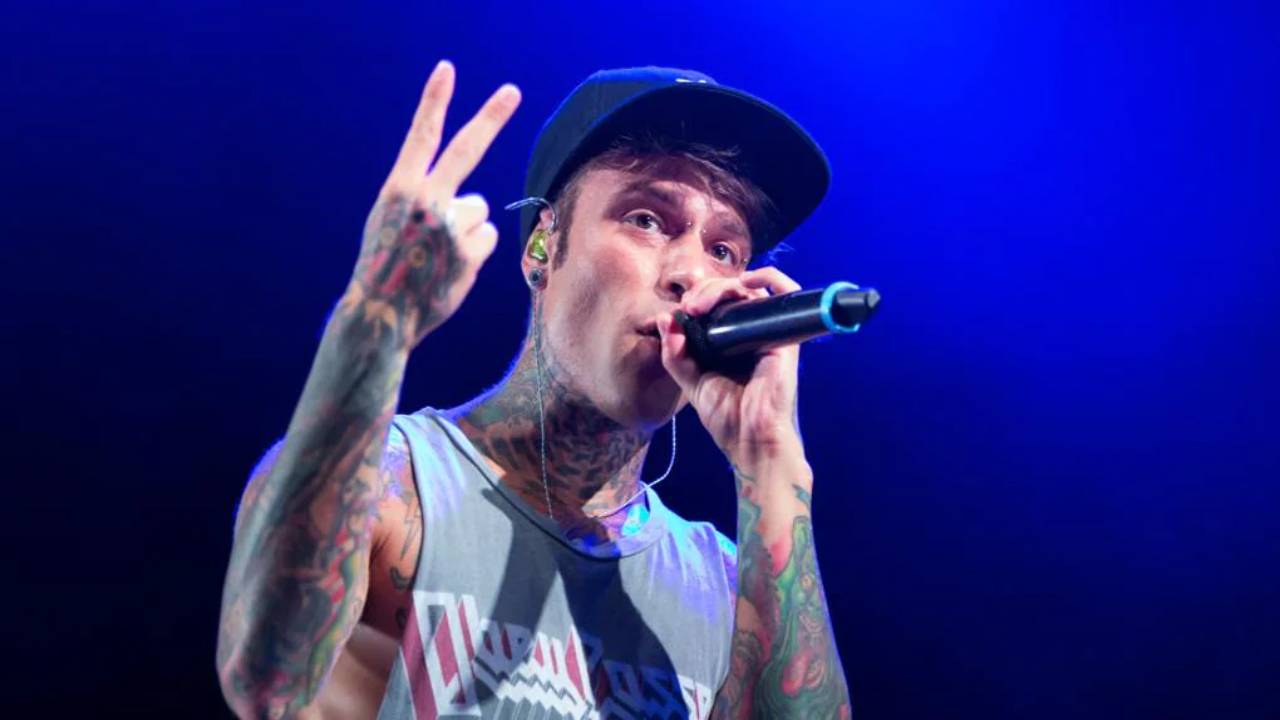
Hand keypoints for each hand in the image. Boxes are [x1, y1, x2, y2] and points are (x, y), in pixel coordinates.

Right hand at [344, 60, 519, 350]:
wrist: (382, 314)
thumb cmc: (388, 265)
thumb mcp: (390, 221)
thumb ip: (423, 199)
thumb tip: (476, 203)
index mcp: (399, 189)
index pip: (421, 136)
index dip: (434, 102)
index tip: (447, 70)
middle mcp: (425, 201)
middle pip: (466, 149)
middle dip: (490, 117)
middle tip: (512, 90)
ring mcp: (449, 227)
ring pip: (478, 209)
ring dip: (467, 228)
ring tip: (438, 252)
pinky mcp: (470, 252)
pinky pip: (487, 237)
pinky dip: (475, 251)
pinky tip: (451, 266)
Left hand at [655, 267, 805, 468]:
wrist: (749, 440)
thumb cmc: (726, 416)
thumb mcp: (690, 380)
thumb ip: (675, 353)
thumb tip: (665, 319)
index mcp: (730, 340)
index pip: (715, 303)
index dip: (696, 298)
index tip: (678, 313)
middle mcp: (751, 332)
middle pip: (730, 291)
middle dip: (703, 292)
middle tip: (688, 308)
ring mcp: (768, 332)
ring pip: (749, 289)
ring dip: (722, 286)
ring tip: (701, 303)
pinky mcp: (783, 337)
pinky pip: (785, 294)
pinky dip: (769, 278)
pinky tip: (745, 281)